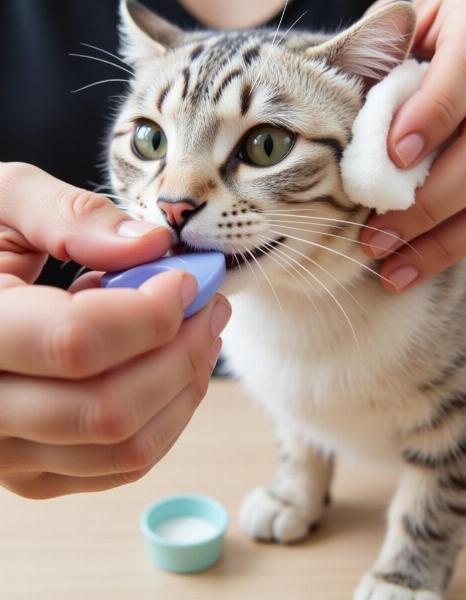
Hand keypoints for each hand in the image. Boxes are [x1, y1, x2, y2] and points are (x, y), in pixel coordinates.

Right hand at [0, 163, 230, 497]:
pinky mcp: (36, 471)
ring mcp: (9, 454)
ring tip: (202, 336)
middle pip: (110, 409)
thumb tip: (152, 245)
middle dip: (183, 354)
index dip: (149, 313)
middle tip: (211, 309)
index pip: (76, 343)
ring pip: (126, 448)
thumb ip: (70, 216)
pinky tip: (172, 369)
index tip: (185, 280)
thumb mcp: (2, 203)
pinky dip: (168, 417)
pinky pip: (123, 464)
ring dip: (184, 388)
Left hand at [362, 0, 465, 291]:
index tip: (389, 158)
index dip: (432, 116)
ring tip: (393, 269)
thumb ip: (391, 55)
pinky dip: (462, 244)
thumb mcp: (427, 11)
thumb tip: (346, 129)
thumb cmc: (465, 11)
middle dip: (425, 205)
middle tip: (371, 237)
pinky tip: (420, 261)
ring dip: (444, 243)